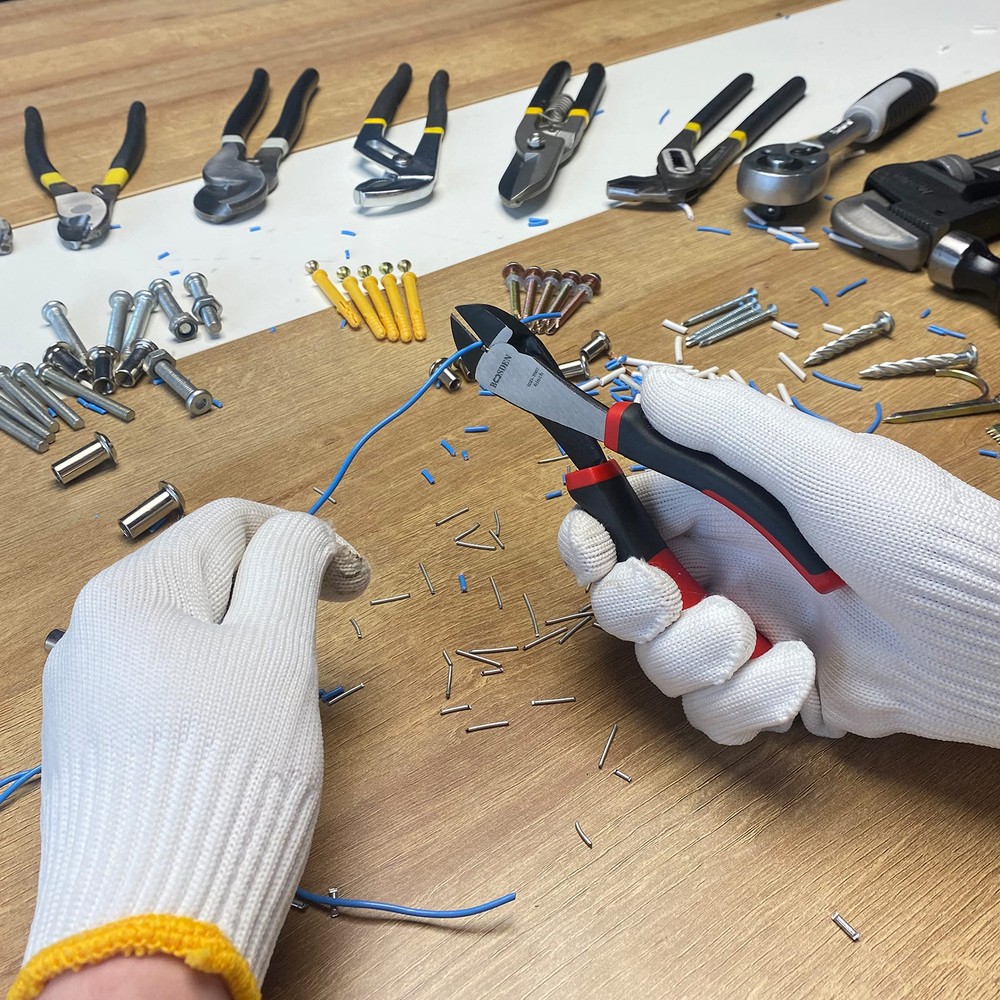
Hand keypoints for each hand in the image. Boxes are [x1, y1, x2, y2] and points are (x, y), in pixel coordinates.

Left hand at [14, 498, 368, 999]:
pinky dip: (216, 677)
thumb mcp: (276, 648)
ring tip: (282, 686)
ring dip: (251, 633)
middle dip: (276, 588)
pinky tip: (238, 723)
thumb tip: (305, 532)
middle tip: (326, 629)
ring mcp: (89, 687)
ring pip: (190, 626)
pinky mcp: (96, 737)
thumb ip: (292, 565)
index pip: (230, 522)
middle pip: (207, 571)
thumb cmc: (227, 770)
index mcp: (129, 591)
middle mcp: (94, 629)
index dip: (304, 537)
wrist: (152, 914)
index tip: (354, 579)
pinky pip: (167, 676)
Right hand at [558, 366, 999, 745]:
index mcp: (721, 507)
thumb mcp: (818, 464)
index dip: (592, 535)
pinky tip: (799, 678)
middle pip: (621, 598)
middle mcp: (722, 568)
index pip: (622, 517)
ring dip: (700, 656)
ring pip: (661, 663)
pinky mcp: (768, 691)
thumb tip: (644, 383)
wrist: (993, 633)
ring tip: (764, 639)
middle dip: (634, 604)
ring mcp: (744, 633)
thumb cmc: (918, 534)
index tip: (594, 546)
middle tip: (671, 597)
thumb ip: (724, 427)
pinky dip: (747, 702)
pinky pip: (713, 713)